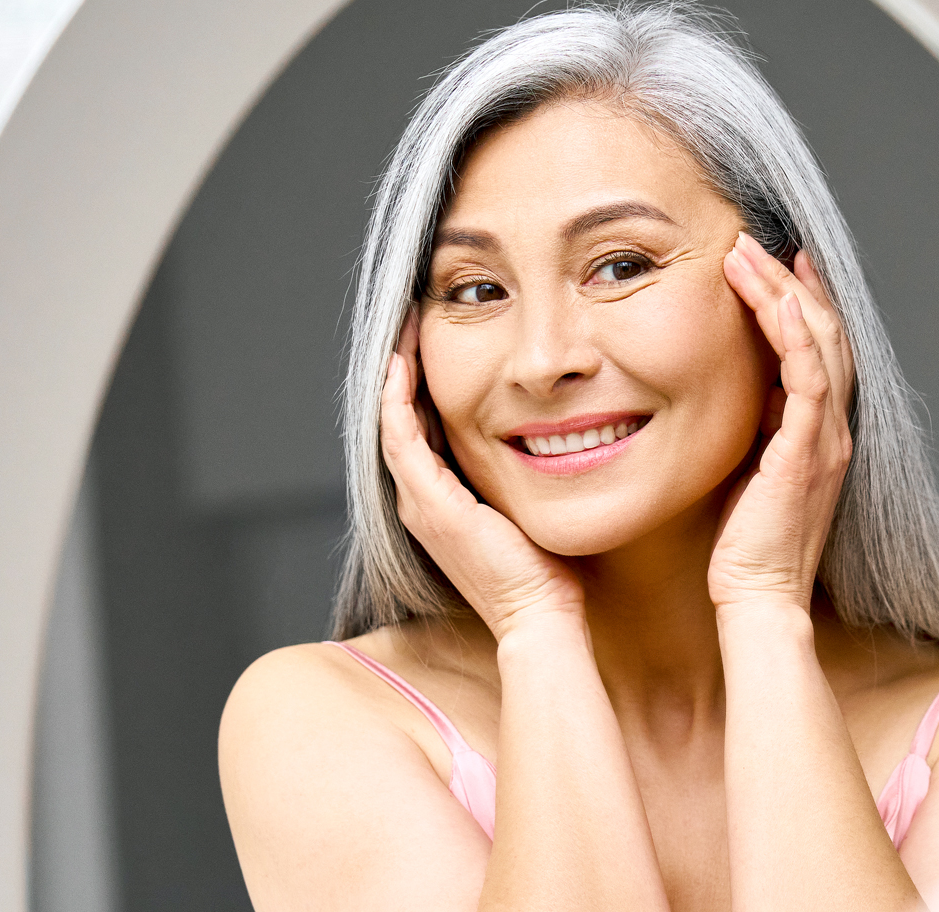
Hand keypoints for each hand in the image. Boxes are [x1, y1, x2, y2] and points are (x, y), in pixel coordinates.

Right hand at [381, 311, 584, 640]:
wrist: (538, 616)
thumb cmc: (544, 571)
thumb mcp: (524, 508)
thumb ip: (518, 475)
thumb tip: (547, 438)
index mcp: (438, 503)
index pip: (418, 431)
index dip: (418, 386)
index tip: (430, 343)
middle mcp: (420, 502)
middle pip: (398, 421)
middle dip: (402, 369)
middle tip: (410, 322)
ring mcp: (420, 503)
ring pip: (392, 423)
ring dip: (394, 374)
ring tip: (402, 330)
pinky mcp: (431, 504)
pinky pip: (402, 438)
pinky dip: (397, 398)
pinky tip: (403, 364)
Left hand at [710, 233, 854, 611]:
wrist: (758, 596)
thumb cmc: (744, 543)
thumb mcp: (749, 470)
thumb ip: (755, 429)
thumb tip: (735, 393)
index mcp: (820, 433)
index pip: (819, 350)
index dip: (802, 301)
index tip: (779, 261)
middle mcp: (833, 429)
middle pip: (824, 334)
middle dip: (790, 281)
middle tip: (755, 241)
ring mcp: (826, 439)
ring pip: (819, 344)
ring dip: (784, 292)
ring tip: (747, 254)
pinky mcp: (808, 451)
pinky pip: (810, 380)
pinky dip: (796, 335)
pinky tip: (776, 301)